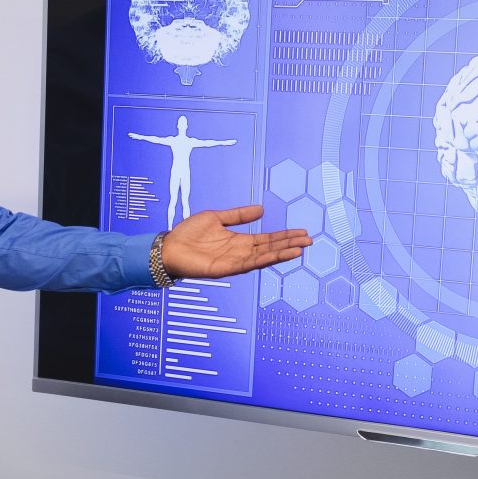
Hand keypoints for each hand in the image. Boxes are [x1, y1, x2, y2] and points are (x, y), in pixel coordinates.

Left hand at [159, 205, 309, 279]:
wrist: (168, 247)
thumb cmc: (188, 234)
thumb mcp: (217, 217)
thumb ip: (239, 215)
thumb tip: (261, 209)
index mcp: (239, 240)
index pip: (268, 238)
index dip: (285, 235)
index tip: (302, 232)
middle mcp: (239, 252)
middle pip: (270, 248)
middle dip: (290, 244)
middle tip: (310, 240)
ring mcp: (234, 261)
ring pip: (263, 257)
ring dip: (282, 253)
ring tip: (300, 249)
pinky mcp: (226, 269)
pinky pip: (249, 264)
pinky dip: (265, 260)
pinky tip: (279, 255)